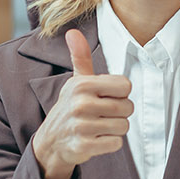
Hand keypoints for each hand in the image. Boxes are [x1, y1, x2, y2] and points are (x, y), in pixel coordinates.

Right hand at [31, 28, 132, 178]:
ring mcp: (81, 126)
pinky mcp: (83, 146)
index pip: (125, 86)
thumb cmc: (70, 108)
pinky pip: (116, 143)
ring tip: (99, 127)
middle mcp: (80, 104)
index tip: (106, 97)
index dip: (120, 93)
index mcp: (82, 84)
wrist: (51, 141)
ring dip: (115, 129)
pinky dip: (110, 143)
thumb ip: (80, 57)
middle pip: (128, 107)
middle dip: (120, 113)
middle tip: (103, 115)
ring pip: (123, 126)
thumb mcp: (75, 82)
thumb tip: (72, 32)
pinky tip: (96, 139)